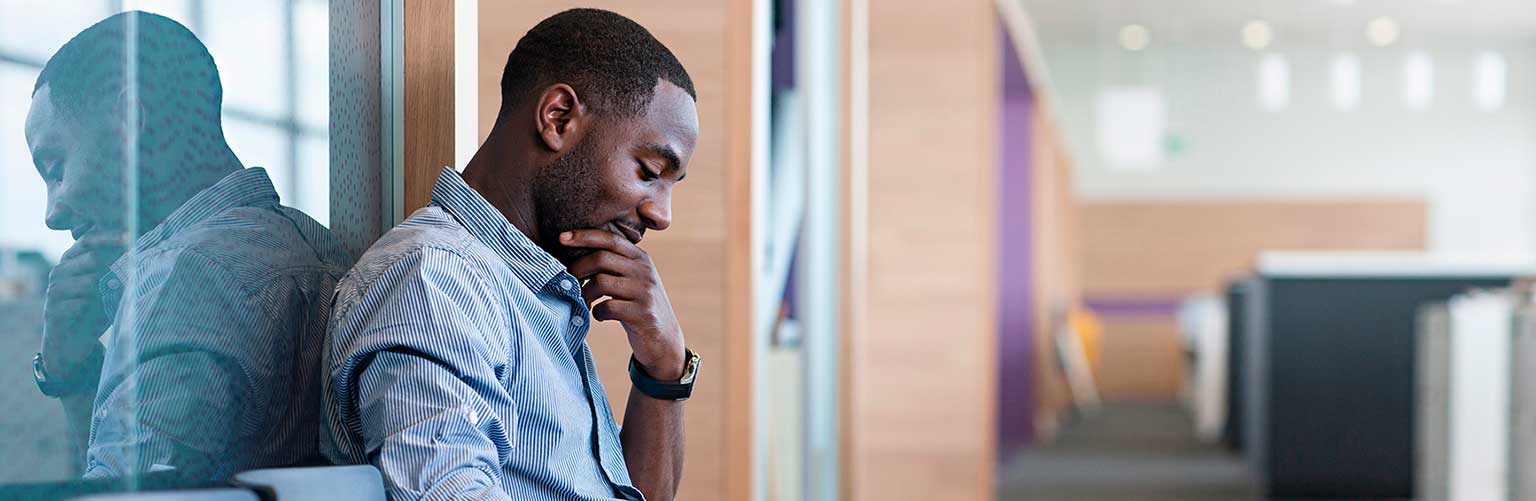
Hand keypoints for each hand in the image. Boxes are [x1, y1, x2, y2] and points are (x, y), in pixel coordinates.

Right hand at [43, 233, 122, 377]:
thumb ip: (119, 272)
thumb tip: (145, 252)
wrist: (71, 344)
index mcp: (71, 262)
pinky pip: (80, 304)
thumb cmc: (94, 311)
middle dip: (112, 266)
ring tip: (107, 300)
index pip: (88, 240)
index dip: (109, 237)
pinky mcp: (53, 311)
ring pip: (88, 282)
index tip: (131, 237)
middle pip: (91, 258)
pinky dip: (91, 309)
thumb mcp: (109, 289)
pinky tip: (90, 314)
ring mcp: (54, 291)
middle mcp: (60, 272)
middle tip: (128, 276)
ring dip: (104, 291)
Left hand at [562, 229, 685, 379]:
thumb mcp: (632, 279)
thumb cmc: (637, 306)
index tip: (562, 238)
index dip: (584, 236)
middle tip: (569, 281)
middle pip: (601, 258)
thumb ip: (614, 264)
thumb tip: (574, 255)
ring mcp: (644, 292)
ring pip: (600, 282)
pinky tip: (599, 316)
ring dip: (584, 294)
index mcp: (640, 258)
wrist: (664, 338)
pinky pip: (607, 307)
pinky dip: (596, 313)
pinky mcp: (643, 313)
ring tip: (585, 302)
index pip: (610, 238)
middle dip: (577, 268)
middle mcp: (644, 271)